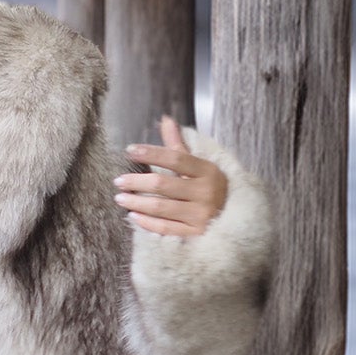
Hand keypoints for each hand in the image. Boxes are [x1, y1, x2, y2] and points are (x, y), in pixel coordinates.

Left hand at [113, 114, 228, 237]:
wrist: (237, 220)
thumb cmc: (211, 188)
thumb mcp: (200, 166)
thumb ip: (179, 146)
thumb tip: (165, 120)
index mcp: (207, 172)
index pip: (176, 158)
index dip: (152, 153)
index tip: (130, 151)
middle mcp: (205, 193)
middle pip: (163, 185)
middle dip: (137, 182)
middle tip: (118, 181)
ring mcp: (200, 215)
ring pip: (161, 207)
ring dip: (137, 203)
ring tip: (120, 198)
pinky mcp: (194, 234)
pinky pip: (165, 228)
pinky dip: (147, 222)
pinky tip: (133, 216)